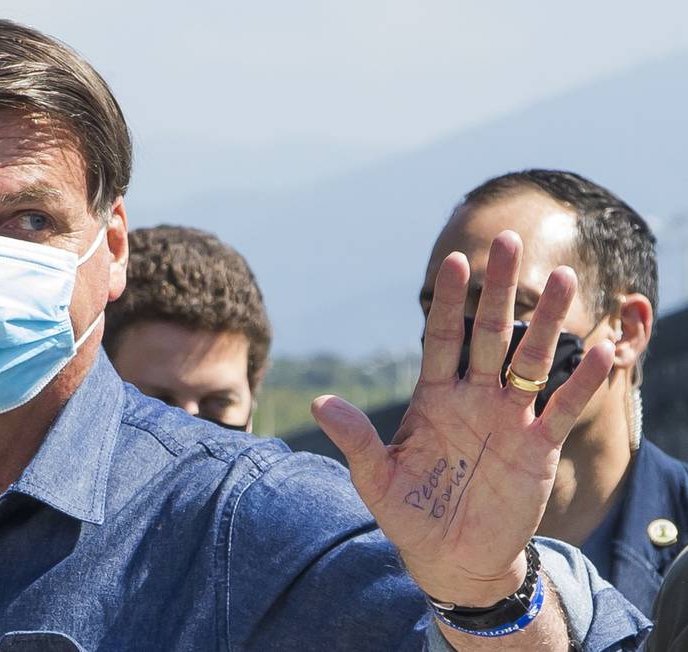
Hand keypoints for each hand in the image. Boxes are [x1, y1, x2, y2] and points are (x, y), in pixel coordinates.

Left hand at [313, 231, 613, 605]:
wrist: (451, 557)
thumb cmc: (409, 514)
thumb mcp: (376, 478)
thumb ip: (356, 439)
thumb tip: (319, 402)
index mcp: (433, 396)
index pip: (440, 336)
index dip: (448, 301)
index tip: (452, 261)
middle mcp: (473, 397)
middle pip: (489, 333)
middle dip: (497, 290)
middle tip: (507, 240)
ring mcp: (508, 418)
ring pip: (530, 359)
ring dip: (547, 322)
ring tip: (563, 279)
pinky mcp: (537, 447)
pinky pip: (560, 408)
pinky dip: (580, 382)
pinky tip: (599, 351)